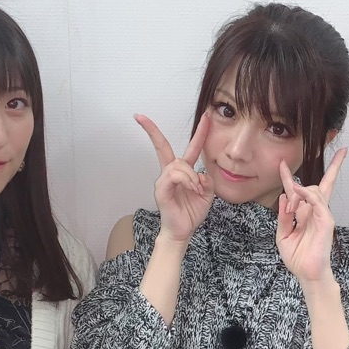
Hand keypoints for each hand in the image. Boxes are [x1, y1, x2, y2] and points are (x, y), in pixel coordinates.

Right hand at [136, 112, 213, 242]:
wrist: (183, 232)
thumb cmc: (191, 213)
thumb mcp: (207, 194)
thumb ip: (207, 180)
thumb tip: (199, 174)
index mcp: (183, 172)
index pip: (189, 148)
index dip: (198, 132)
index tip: (204, 116)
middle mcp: (170, 173)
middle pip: (164, 147)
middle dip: (152, 130)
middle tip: (141, 117)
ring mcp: (163, 180)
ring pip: (179, 164)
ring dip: (192, 176)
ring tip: (197, 190)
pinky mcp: (161, 189)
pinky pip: (175, 176)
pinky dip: (187, 181)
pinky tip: (192, 190)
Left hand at [275, 149, 346, 284]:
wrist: (307, 274)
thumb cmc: (298, 258)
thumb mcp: (283, 235)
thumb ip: (283, 217)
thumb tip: (284, 197)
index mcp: (304, 215)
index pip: (298, 192)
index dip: (289, 177)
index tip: (282, 163)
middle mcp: (315, 212)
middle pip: (321, 184)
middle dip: (333, 167)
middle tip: (306, 159)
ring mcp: (323, 216)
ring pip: (315, 190)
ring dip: (299, 192)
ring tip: (290, 207)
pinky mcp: (327, 222)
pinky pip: (318, 201)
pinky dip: (307, 195)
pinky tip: (297, 193)